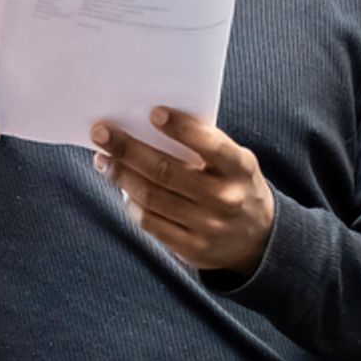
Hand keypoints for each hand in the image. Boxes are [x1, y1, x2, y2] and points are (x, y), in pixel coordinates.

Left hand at [90, 107, 274, 276]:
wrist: (259, 239)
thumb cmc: (235, 185)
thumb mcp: (234, 163)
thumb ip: (205, 146)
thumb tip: (147, 126)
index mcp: (240, 169)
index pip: (210, 144)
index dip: (181, 128)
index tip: (154, 112)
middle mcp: (226, 198)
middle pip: (166, 171)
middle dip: (128, 150)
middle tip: (101, 133)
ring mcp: (208, 226)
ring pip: (152, 197)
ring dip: (121, 175)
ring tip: (103, 160)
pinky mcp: (192, 248)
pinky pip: (150, 223)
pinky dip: (132, 203)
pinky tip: (123, 188)